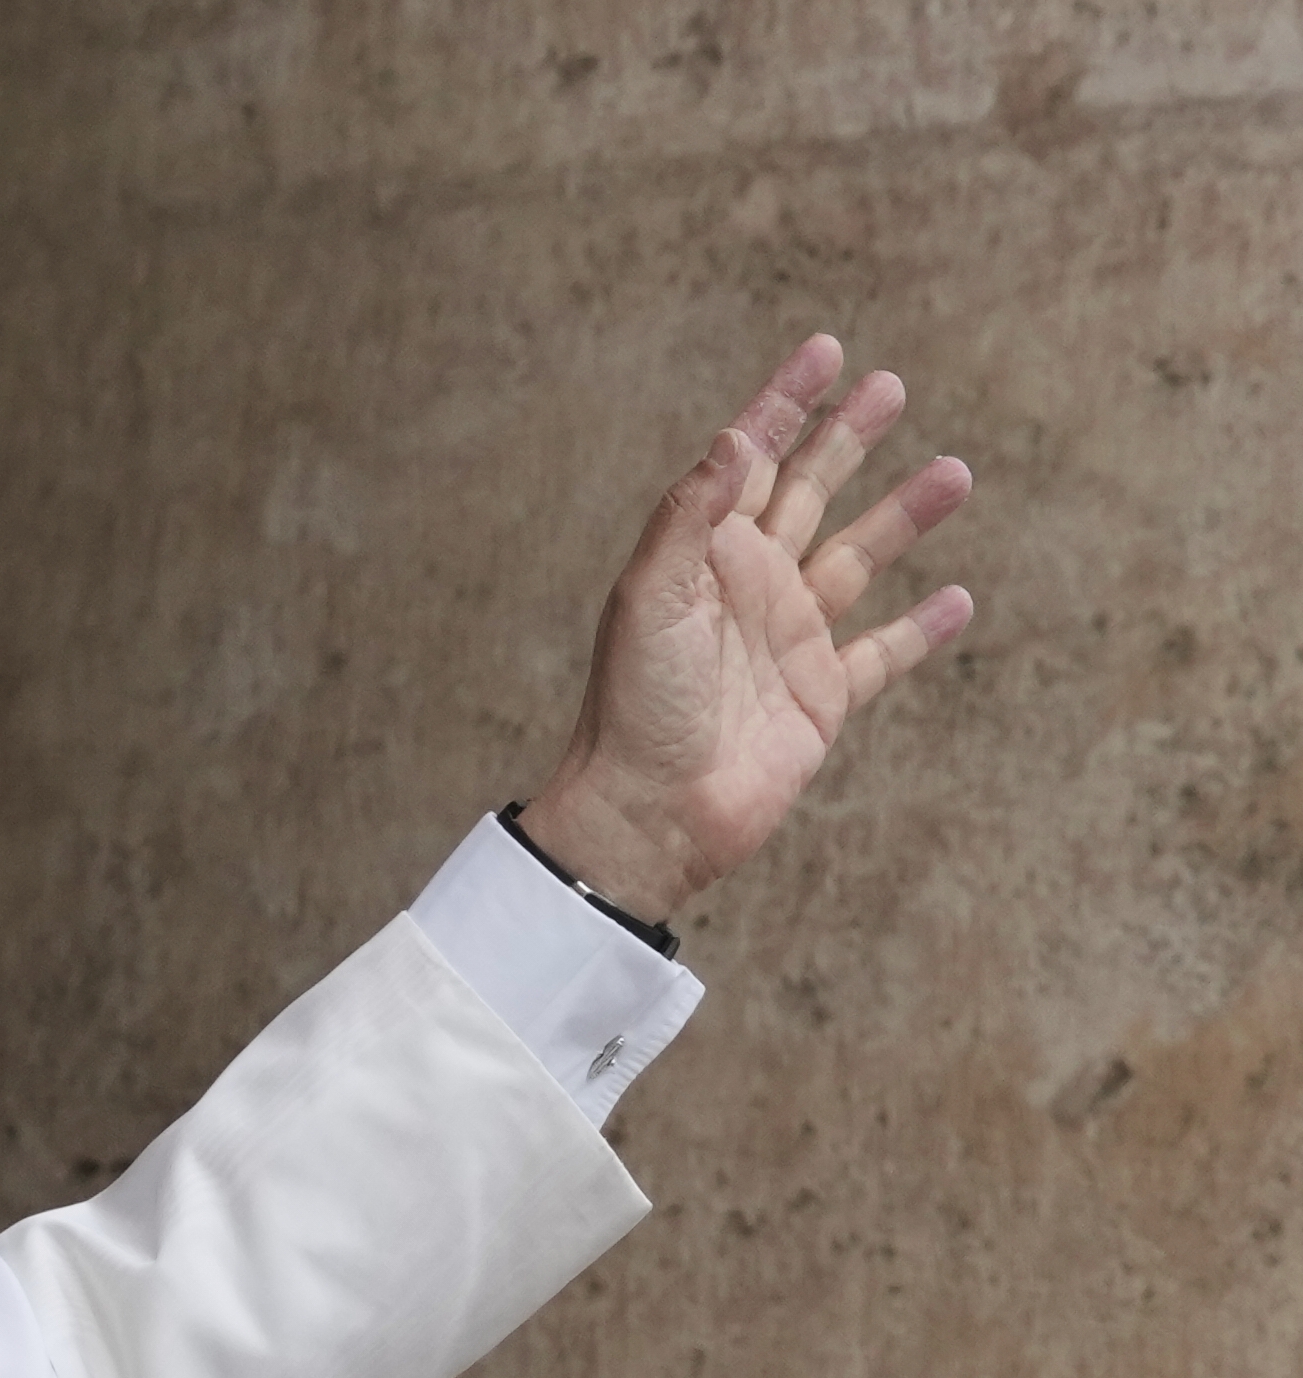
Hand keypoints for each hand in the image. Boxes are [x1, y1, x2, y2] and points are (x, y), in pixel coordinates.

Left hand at [520, 335, 973, 923]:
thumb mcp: (651, 595)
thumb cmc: (637, 704)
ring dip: (903, 517)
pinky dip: (920, 630)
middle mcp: (750, 588)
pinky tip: (957, 599)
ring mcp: (789, 641)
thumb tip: (734, 436)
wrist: (651, 810)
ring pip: (858, 560)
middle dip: (847, 439)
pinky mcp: (821, 699)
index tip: (826, 350)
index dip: (785, 406)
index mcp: (704, 556)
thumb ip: (691, 515)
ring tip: (956, 472)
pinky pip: (881, 655)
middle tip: (892, 386)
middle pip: (809, 493)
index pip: (751, 462)